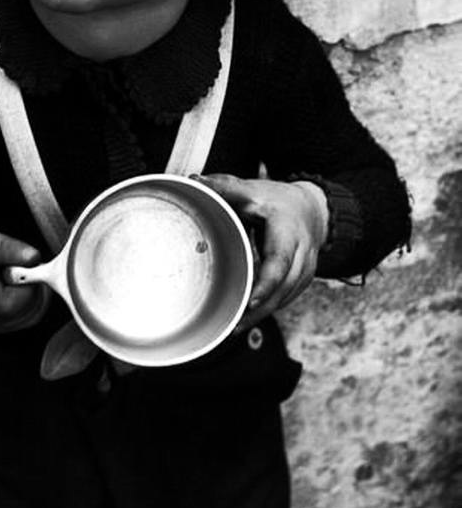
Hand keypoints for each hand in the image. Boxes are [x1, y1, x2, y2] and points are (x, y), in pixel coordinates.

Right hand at [0, 224, 45, 333]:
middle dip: (32, 285)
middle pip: (26, 311)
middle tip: (20, 265)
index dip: (29, 280)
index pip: (15, 301)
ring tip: (16, 273)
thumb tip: (33, 257)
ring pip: (32, 315)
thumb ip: (7, 248)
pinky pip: (29, 317)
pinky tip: (18, 284)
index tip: (26, 261)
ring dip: (34, 292)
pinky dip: (32, 299)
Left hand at [195, 175, 328, 326]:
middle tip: (233, 325)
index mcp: (287, 229)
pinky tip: (251, 318)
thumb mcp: (252, 189)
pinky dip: (270, 309)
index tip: (249, 302)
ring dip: (263, 314)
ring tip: (235, 327)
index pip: (280, 262)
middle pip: (284, 287)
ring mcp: (307, 267)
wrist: (313, 209)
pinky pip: (288, 298)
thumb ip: (224, 187)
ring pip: (287, 297)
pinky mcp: (304, 279)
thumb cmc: (277, 200)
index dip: (266, 284)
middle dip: (260, 309)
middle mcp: (302, 251)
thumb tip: (194, 181)